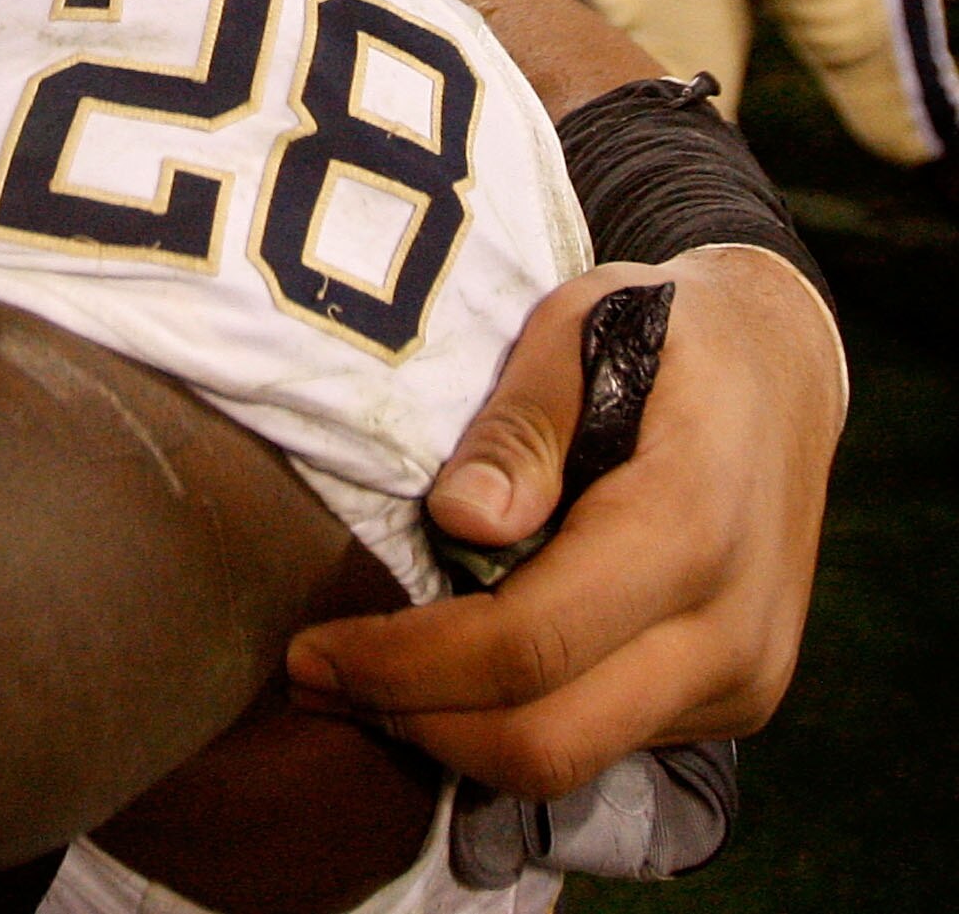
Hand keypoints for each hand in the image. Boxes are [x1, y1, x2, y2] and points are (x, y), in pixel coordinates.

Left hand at [285, 248, 843, 797]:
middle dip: (415, 723)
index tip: (309, 652)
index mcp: (686, 529)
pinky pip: (611, 742)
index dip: (406, 666)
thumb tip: (460, 519)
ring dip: (457, 736)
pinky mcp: (738, 699)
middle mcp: (729, 629)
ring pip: (576, 760)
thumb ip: (520, 430)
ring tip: (364, 678)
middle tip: (315, 680)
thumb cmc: (658, 333)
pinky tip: (453, 670)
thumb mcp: (574, 330)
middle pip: (548, 739)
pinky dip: (519, 721)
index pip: (527, 645)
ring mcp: (744, 678)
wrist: (781, 368)